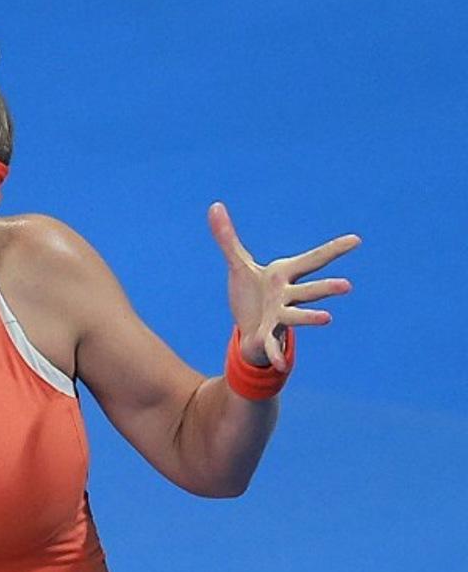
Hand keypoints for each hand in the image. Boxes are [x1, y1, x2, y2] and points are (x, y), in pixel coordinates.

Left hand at [207, 202, 360, 370]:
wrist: (247, 332)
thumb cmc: (250, 298)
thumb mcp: (237, 266)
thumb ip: (228, 238)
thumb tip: (213, 205)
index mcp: (283, 276)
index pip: (312, 260)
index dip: (334, 250)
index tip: (357, 240)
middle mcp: (286, 297)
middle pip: (308, 290)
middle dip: (326, 287)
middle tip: (347, 285)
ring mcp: (279, 318)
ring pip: (296, 317)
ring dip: (310, 317)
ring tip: (327, 318)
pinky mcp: (266, 337)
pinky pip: (272, 346)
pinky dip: (276, 355)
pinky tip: (280, 366)